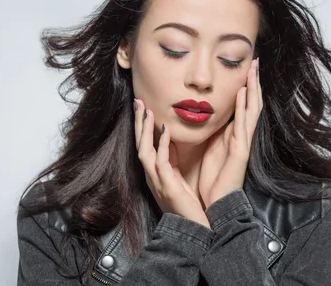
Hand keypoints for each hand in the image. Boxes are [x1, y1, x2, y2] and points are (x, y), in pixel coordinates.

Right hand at [134, 99, 209, 227]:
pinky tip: (165, 130)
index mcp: (154, 173)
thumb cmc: (187, 205)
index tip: (142, 107)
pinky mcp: (167, 186)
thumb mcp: (177, 177)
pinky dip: (162, 145)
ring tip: (146, 112)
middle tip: (137, 102)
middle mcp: (151, 176)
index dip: (141, 127)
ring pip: (145, 151)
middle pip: (139, 145)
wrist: (193, 229)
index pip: (144, 145)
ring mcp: (157, 181)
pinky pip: (161, 162)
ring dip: (145, 131)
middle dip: (138, 124)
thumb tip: (169, 141)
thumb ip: (172, 160)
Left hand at [199, 58, 262, 208]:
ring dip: (253, 89)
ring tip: (253, 70)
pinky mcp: (241, 152)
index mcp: (234, 135)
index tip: (247, 68)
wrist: (217, 203)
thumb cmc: (213, 177)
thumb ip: (212, 130)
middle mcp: (242, 136)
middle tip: (255, 61)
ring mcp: (244, 143)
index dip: (247, 87)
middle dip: (254, 82)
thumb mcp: (210, 147)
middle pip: (252, 103)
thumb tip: (205, 113)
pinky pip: (243, 126)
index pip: (244, 106)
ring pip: (251, 110)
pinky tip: (243, 94)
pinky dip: (243, 108)